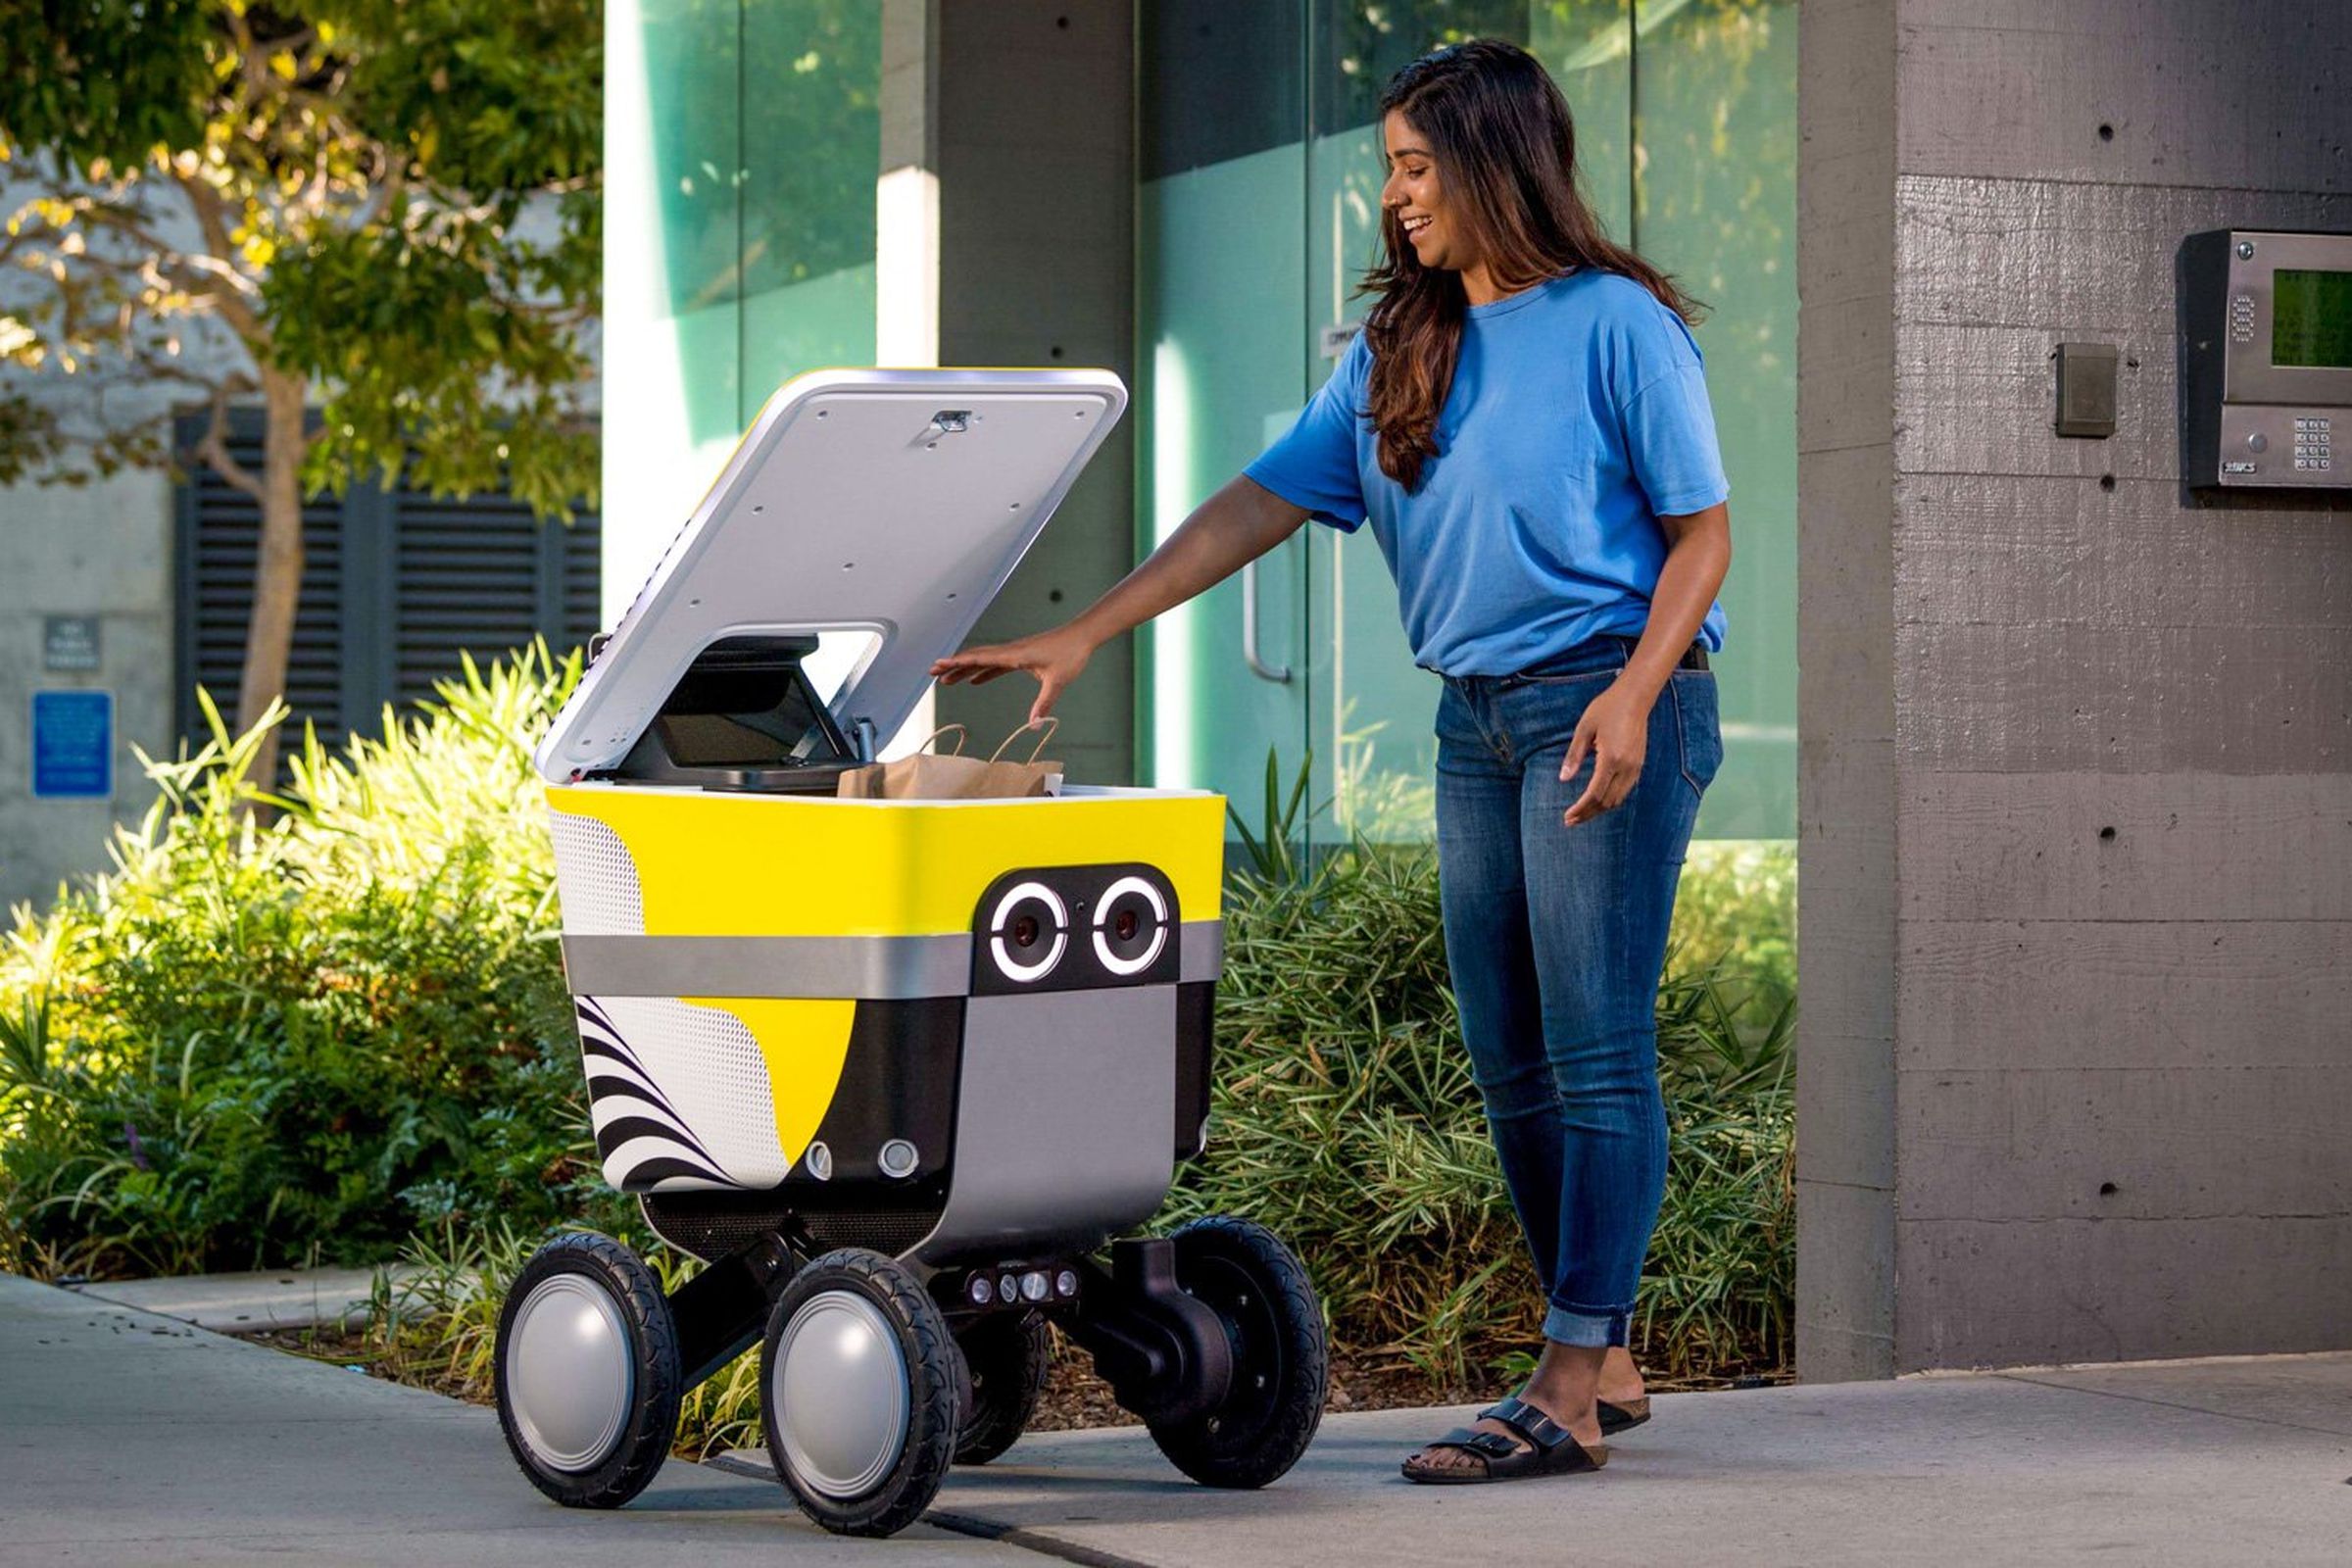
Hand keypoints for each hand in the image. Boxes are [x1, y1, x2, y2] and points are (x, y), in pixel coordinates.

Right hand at [929, 625, 1093, 726]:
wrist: (1082, 636)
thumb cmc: (1071, 654)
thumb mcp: (1058, 681)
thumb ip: (1044, 703)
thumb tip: (1034, 724)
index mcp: (1015, 655)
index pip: (979, 658)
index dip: (957, 662)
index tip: (938, 665)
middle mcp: (1011, 651)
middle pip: (975, 657)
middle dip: (953, 665)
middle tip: (932, 673)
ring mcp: (1015, 653)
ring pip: (983, 660)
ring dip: (964, 669)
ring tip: (946, 680)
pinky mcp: (1021, 656)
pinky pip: (995, 664)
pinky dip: (982, 672)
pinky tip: (975, 681)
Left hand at [1559, 680, 1651, 825]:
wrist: (1635, 698)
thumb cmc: (1606, 709)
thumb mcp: (1584, 729)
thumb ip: (1574, 755)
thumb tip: (1563, 779)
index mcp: (1611, 759)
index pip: (1594, 794)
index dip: (1580, 809)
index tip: (1567, 817)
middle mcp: (1626, 767)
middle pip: (1606, 802)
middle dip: (1587, 814)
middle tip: (1570, 821)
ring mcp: (1635, 767)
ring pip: (1617, 799)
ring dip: (1599, 810)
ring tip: (1582, 814)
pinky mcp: (1639, 765)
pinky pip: (1625, 791)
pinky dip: (1610, 800)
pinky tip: (1598, 801)